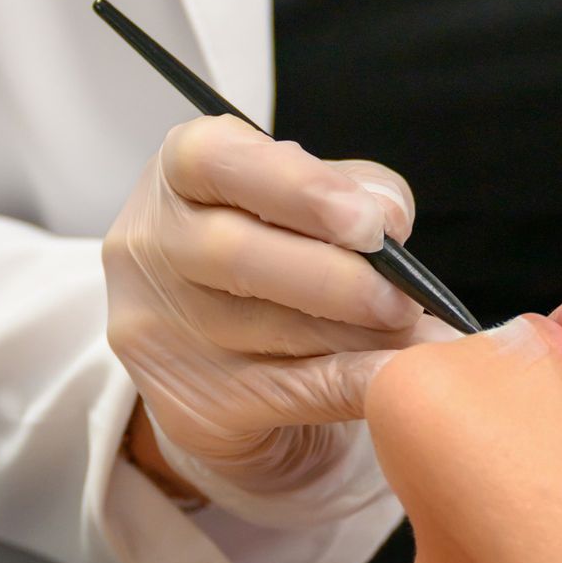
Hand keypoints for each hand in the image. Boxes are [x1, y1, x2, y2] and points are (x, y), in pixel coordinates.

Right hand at [103, 118, 444, 506]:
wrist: (230, 363)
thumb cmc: (278, 255)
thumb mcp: (312, 202)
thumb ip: (358, 191)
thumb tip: (388, 217)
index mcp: (180, 172)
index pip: (215, 159)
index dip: (296, 187)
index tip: (368, 222)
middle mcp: (150, 245)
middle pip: (235, 253)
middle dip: (336, 277)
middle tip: (403, 297)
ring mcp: (159, 330)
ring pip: (266, 329)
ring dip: (354, 334)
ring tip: (411, 333)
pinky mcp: (190, 402)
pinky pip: (286, 391)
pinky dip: (352, 382)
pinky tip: (395, 375)